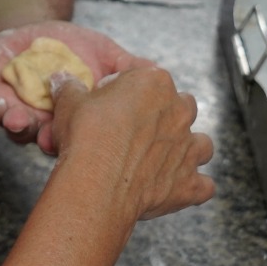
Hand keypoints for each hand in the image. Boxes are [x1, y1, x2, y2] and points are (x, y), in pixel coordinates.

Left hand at [0, 21, 155, 154]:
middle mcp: (47, 123)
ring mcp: (18, 110)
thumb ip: (129, 67)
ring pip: (16, 127)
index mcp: (77, 120)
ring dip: (15, 126)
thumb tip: (161, 73)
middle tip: (48, 138)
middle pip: (47, 139)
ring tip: (15, 121)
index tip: (85, 146)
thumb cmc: (76, 50)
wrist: (34, 31)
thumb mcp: (107, 55)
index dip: (83, 142)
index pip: (82, 137)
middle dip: (46, 138)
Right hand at [50, 67, 214, 221]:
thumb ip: (69, 88)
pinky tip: (176, 189)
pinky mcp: (190, 182)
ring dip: (187, 150)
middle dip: (164, 117)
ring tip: (164, 159)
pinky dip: (192, 188)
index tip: (111, 102)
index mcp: (154, 83)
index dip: (128, 89)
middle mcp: (179, 111)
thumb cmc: (86, 138)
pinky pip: (204, 186)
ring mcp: (189, 147)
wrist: (97, 183)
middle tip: (137, 132)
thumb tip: (62, 79)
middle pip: (182, 106)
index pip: (146, 76)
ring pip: (201, 144)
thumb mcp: (69, 104)